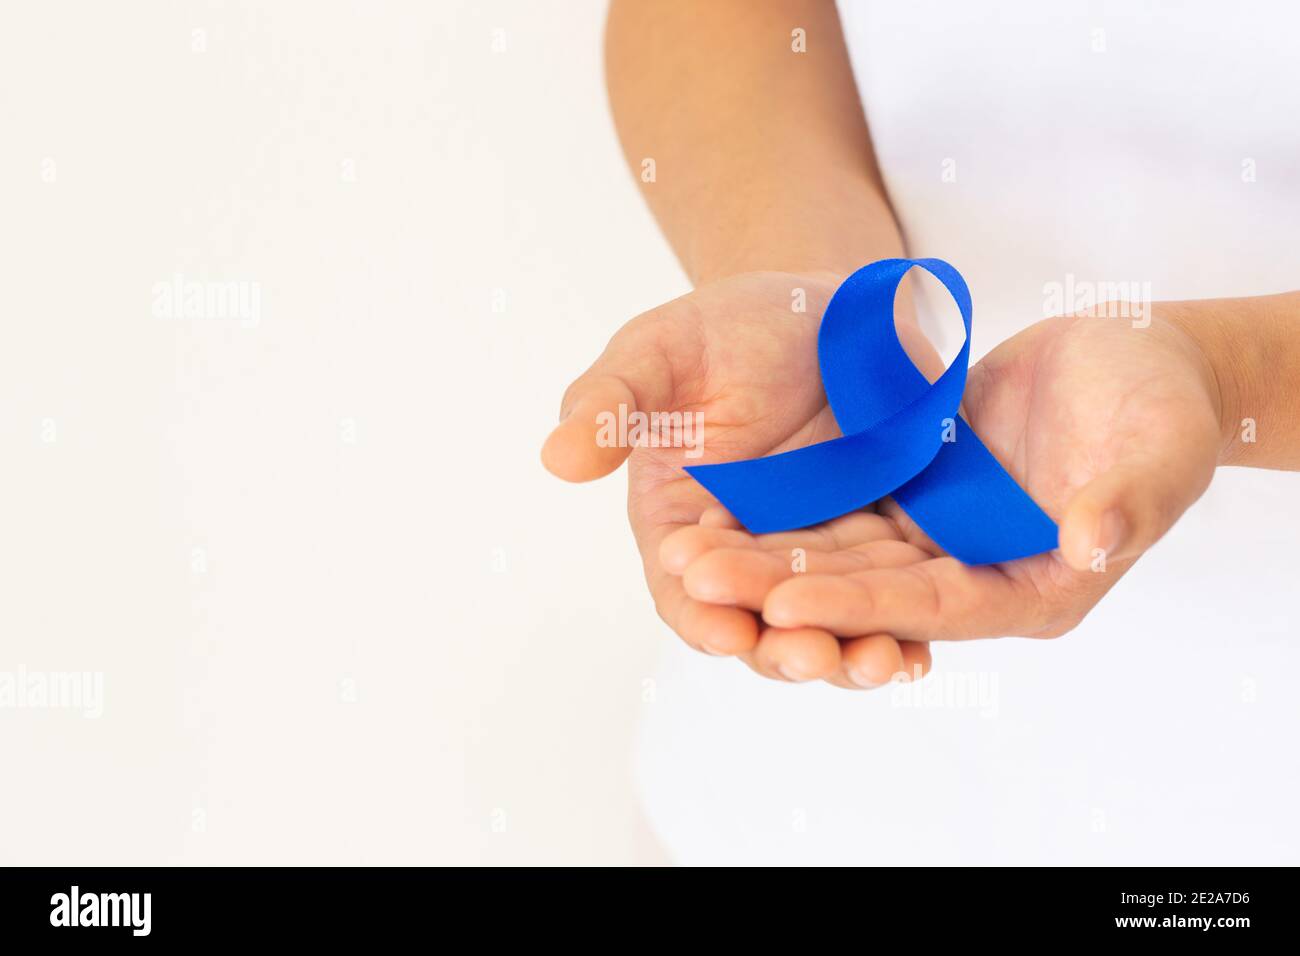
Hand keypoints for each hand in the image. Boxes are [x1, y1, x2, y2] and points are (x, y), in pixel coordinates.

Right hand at [541, 271, 940, 686]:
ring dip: (847, 653)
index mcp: (680, 520)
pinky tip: (918, 653)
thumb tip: (556, 457)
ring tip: (878, 663)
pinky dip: (901, 628)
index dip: (700, 611)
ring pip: (827, 623)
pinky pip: (888, 597)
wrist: (825, 310)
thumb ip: (611, 403)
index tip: (723, 629)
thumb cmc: (727, 327)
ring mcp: (816, 551)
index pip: (682, 586)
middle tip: (810, 658)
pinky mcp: (880, 541)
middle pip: (759, 620)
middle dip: (782, 647)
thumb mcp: (660, 352)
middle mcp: (746, 551)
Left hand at [666, 301, 1225, 680]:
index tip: (782, 604)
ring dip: (766, 555)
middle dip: (781, 587)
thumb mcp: (1160, 444)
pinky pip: (840, 511)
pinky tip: (720, 505)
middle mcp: (972, 577)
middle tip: (697, 573)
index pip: (930, 607)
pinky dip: (786, 513)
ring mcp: (936, 539)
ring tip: (686, 549)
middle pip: (865, 591)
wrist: (1131, 362)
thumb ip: (1129, 497)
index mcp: (1031, 590)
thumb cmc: (1161, 403)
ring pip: (839, 555)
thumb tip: (1090, 542)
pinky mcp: (912, 497)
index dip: (858, 608)